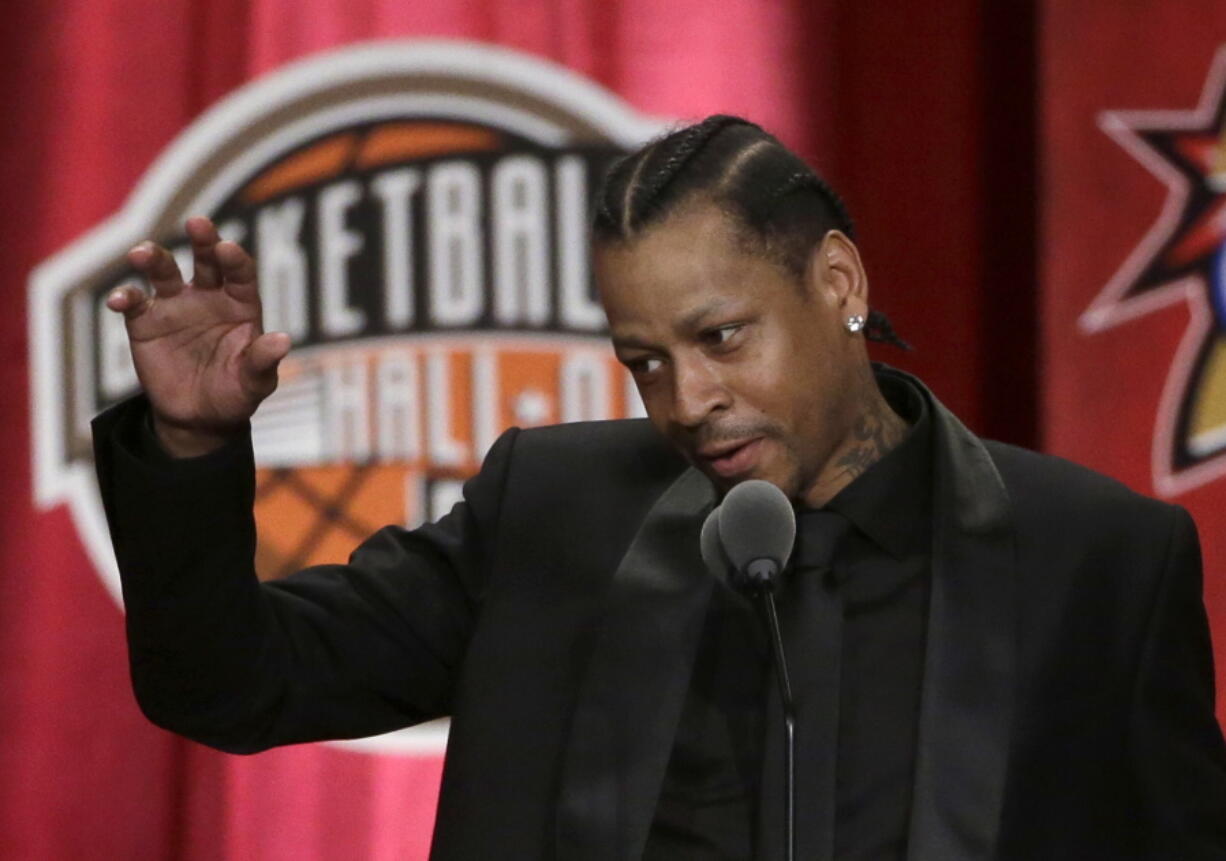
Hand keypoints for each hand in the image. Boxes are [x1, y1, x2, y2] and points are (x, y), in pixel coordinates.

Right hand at [107, 216, 290, 456]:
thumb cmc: (235, 394)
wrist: (199, 418)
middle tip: (197, 222)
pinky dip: (125, 297)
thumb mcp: (255, 383)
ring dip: (153, 258)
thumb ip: (263, 361)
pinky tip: (120, 300)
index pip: (241, 273)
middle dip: (202, 240)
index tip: (227, 248)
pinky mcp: (146, 322)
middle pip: (205, 259)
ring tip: (141, 254)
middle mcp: (208, 296)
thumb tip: (283, 340)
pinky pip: (134, 302)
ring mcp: (175, 306)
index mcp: (241, 304)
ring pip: (163, 271)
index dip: (235, 259)